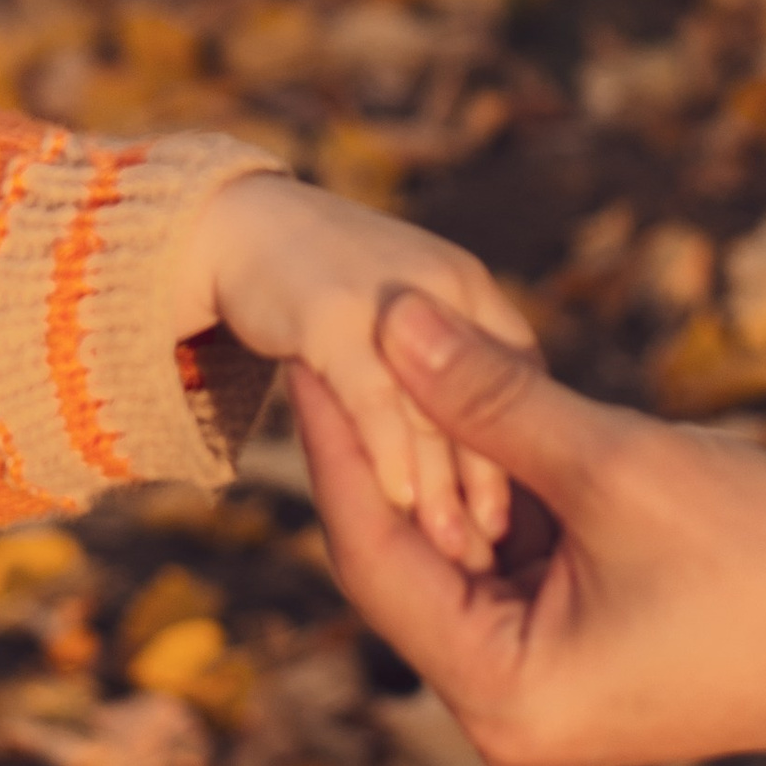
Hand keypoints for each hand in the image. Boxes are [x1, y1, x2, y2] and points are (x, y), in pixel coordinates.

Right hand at [175, 177, 536, 568]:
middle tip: (503, 547)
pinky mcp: (331, 312)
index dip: (526, 443)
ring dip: (446, 482)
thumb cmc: (322, 277)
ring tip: (459, 547)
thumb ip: (444, 374)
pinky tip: (400, 500)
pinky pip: (371, 392)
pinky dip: (389, 447)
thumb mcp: (399, 318)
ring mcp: (389, 296)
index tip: (526, 508)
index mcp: (470, 289)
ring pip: (434, 404)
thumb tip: (482, 457)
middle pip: (489, 394)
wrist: (239, 217)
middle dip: (494, 478)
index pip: (519, 374)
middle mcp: (446, 284)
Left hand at [296, 293, 765, 765]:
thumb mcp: (615, 465)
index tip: (312, 354)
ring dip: (449, 468)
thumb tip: (389, 319)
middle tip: (342, 344)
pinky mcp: (582, 669)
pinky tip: (480, 413)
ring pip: (462, 560)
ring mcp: (545, 701)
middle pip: (411, 562)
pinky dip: (504, 500)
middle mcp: (507, 722)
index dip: (338, 447)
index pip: (375, 556)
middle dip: (389, 451)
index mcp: (502, 699)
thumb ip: (492, 398)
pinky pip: (514, 573)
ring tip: (402, 359)